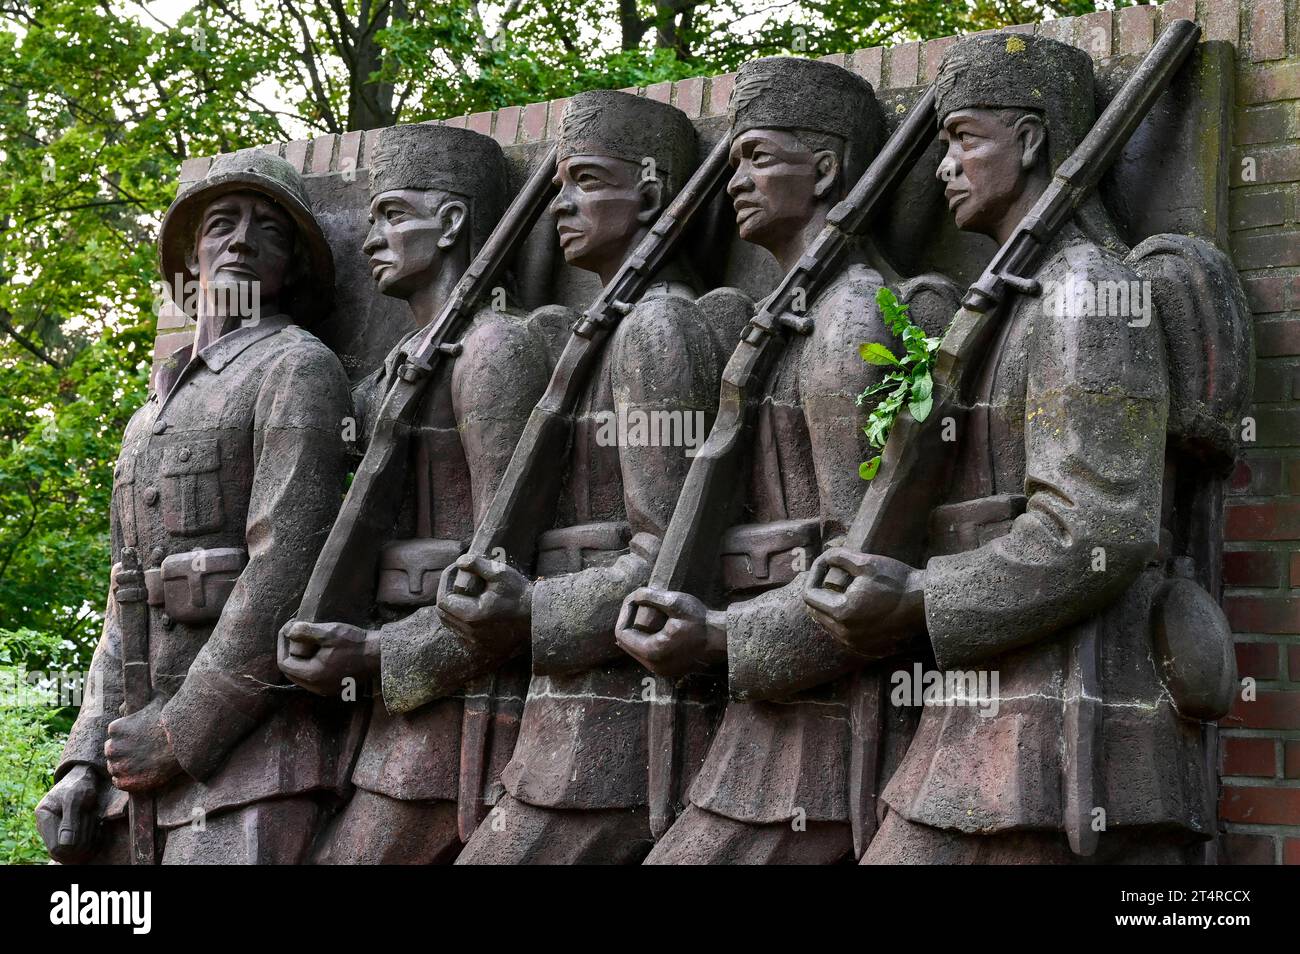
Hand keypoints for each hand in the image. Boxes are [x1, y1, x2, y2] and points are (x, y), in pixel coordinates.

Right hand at [36, 764, 100, 863]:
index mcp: (44, 817)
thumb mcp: (76, 798)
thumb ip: (70, 821)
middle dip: (84, 839)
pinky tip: (98, 826)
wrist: (86, 776)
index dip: (75, 845)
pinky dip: (93, 840)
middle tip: (93, 819)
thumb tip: (65, 845)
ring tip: (94, 819)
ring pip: (74, 851)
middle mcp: (47, 827)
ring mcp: (56, 831)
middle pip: (66, 852)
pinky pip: (81, 848)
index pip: (57, 848)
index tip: (90, 825)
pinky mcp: (68, 833)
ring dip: (89, 838)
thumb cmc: (80, 784)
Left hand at [104, 700, 181, 791]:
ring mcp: (119, 766)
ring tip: (141, 764)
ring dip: (124, 766)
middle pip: (112, 751)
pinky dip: (127, 780)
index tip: (138, 739)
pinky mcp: (126, 782)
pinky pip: (119, 782)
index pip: (114, 735)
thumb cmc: (171, 723)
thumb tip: (130, 702)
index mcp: (115, 728)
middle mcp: (112, 748)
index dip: (126, 737)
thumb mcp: (158, 701)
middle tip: (140, 751)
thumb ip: (142, 698)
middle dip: (123, 751)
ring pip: (114, 767)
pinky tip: (140, 774)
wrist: (183, 747)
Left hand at [279, 620, 378, 695]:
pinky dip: (310, 666)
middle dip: (289, 652)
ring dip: (300, 660)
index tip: (288, 629)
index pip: (284, 663)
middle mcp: (317, 687)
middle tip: (294, 634)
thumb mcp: (329, 632)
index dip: (282, 645)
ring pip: (302, 676)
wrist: (378, 655)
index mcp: (312, 675)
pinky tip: (317, 652)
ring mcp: (326, 690)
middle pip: (291, 672)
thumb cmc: (355, 643)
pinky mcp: (334, 688)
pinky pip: (313, 679)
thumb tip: (288, 631)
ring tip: (306, 642)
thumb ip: (305, 632)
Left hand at [437, 555, 532, 649]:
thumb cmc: (519, 594)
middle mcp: (471, 633)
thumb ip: (477, 564)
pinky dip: (462, 621)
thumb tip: (459, 561)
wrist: (538, 617)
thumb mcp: (500, 573)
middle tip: (458, 580)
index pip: (443, 601)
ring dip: (454, 609)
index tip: (456, 571)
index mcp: (471, 616)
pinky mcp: (482, 647)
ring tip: (465, 593)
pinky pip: (463, 634)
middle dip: (447, 595)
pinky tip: (473, 608)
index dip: (446, 583)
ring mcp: (476, 643)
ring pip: (452, 626)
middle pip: (444, 615)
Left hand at [615, 588, 725, 678]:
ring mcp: (661, 671)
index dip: (624, 615)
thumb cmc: (701, 621)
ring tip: (645, 615)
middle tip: (638, 605)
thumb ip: (651, 597)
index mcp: (652, 652)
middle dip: (629, 623)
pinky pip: (647, 656)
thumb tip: (634, 596)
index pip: (622, 634)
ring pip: (636, 650)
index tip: (634, 601)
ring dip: (637, 632)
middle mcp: (654, 666)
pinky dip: (646, 641)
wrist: (721, 640)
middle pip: (627, 644)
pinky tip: (655, 628)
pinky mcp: (668, 670)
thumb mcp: (676, 603)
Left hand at [803, 548, 925, 657]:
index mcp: (841, 613)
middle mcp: (845, 634)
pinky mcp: (867, 648)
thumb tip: (822, 558)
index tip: (825, 566)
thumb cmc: (896, 582)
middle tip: (832, 576)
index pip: (809, 597)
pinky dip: (844, 621)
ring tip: (846, 590)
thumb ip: (837, 557)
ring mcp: (856, 644)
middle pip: (816, 612)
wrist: (924, 604)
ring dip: (831, 607)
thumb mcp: (865, 562)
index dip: (813, 577)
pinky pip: (844, 635)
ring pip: (828, 625)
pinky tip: (857, 607)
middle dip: (820, 592)